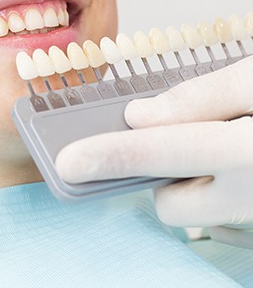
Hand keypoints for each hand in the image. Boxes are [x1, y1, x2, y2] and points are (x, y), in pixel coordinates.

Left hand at [55, 56, 252, 246]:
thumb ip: (202, 97)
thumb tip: (141, 116)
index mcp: (248, 152)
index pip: (161, 153)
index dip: (109, 156)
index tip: (67, 162)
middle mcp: (252, 191)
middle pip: (174, 201)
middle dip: (159, 173)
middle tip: (169, 132)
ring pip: (196, 204)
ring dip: (187, 176)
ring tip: (212, 135)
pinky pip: (219, 202)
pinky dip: (209, 178)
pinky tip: (226, 143)